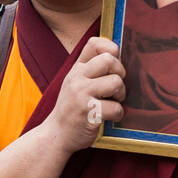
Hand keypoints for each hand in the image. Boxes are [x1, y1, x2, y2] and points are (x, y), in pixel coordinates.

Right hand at [41, 36, 124, 152]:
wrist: (56, 135)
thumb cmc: (72, 109)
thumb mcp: (75, 83)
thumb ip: (91, 70)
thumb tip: (118, 57)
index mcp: (76, 69)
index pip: (95, 43)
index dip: (111, 49)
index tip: (113, 65)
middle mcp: (77, 78)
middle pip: (109, 60)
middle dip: (120, 73)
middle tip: (115, 88)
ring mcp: (81, 94)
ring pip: (116, 82)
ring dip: (121, 95)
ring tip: (113, 102)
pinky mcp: (88, 112)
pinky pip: (116, 107)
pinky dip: (118, 115)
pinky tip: (110, 118)